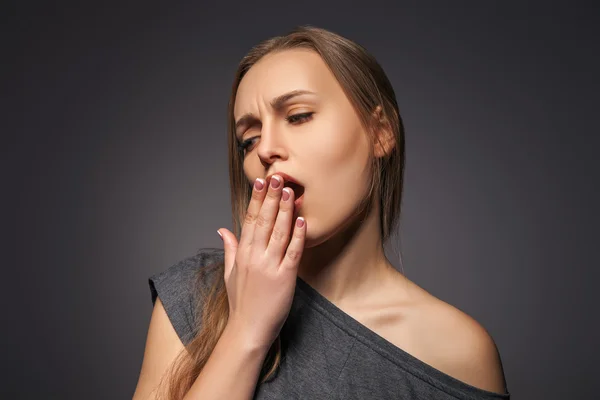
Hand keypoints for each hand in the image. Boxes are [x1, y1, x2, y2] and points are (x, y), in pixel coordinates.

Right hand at [217, 175, 305, 349]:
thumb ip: (229, 248)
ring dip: (285, 210)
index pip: (249, 220)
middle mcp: (254, 257)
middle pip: (264, 221)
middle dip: (271, 197)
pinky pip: (293, 252)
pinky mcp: (285, 278)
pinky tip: (301, 220)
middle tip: (278, 177)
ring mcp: (269, 266)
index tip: (261, 182)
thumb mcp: (229, 273)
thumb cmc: (241, 302)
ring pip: (279, 232)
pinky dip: (298, 236)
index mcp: (242, 254)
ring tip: (290, 191)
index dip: (257, 199)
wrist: (248, 330)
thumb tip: (222, 229)